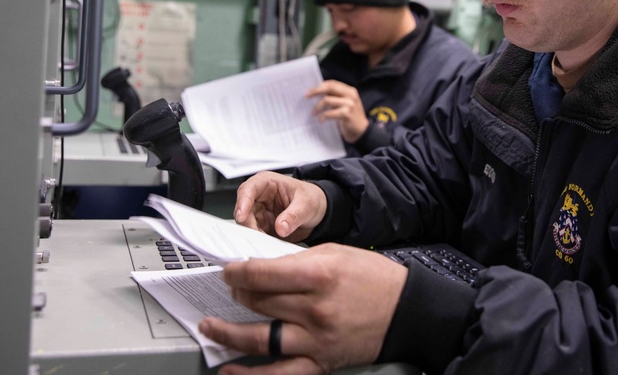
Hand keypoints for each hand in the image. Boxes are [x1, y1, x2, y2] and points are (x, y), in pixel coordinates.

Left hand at [199, 243, 407, 374]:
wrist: (407, 311)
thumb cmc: (375, 279)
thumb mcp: (337, 254)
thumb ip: (298, 262)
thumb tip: (263, 269)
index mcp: (319, 275)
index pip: (263, 274)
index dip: (238, 272)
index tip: (229, 271)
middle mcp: (314, 309)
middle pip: (259, 302)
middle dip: (237, 295)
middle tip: (228, 290)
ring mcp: (316, 339)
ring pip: (260, 338)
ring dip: (229, 332)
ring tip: (210, 326)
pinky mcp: (321, 362)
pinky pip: (280, 373)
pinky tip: (230, 370)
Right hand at [234, 172, 327, 241]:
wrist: (319, 210)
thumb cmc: (312, 197)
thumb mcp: (306, 204)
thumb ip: (293, 215)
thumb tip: (280, 228)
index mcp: (267, 182)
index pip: (248, 190)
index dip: (242, 203)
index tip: (242, 216)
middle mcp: (259, 196)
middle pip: (243, 210)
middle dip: (248, 224)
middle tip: (257, 236)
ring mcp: (259, 212)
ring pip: (246, 224)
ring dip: (253, 234)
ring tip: (265, 242)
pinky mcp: (262, 226)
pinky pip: (255, 234)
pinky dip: (259, 241)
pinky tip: (267, 245)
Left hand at [306, 80, 369, 143]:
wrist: (362, 131)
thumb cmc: (351, 118)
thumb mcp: (346, 104)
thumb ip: (336, 98)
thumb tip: (317, 94)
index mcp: (350, 91)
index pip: (333, 83)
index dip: (320, 85)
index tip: (310, 90)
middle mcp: (351, 95)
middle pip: (330, 88)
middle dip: (316, 91)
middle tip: (306, 96)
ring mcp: (349, 104)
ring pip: (327, 100)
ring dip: (317, 107)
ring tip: (314, 113)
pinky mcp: (347, 114)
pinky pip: (329, 113)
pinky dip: (323, 116)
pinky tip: (321, 120)